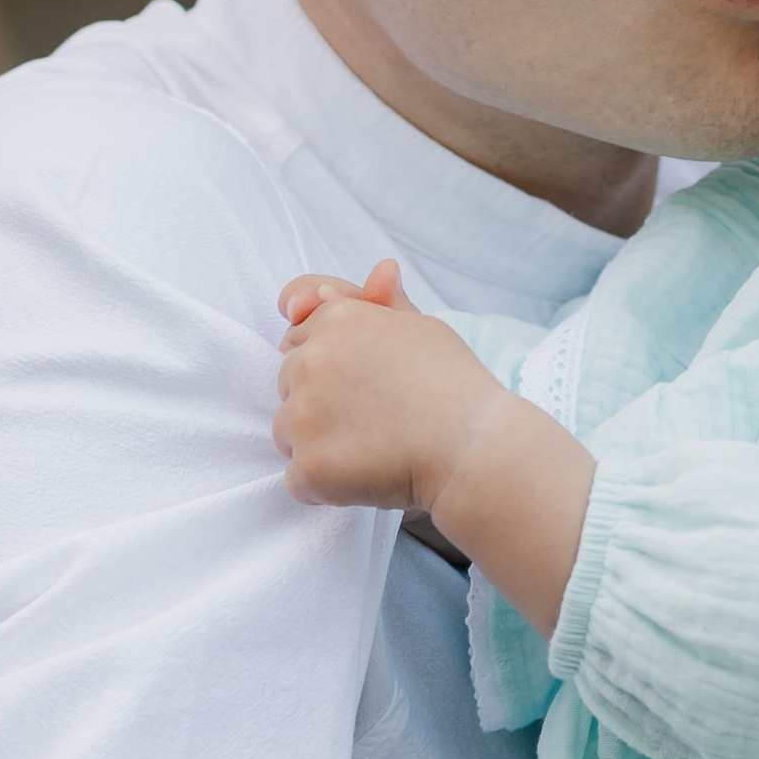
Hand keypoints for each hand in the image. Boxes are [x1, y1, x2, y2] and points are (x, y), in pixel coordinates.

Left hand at [274, 261, 507, 513]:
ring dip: (317, 446)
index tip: (364, 388)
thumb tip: (378, 270)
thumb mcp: (423, 329)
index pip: (298, 342)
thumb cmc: (457, 388)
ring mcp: (305, 415)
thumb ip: (385, 306)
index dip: (331, 370)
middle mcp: (312, 360)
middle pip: (288, 387)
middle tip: (373, 420)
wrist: (472, 449)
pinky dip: (326, 487)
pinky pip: (299, 480)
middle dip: (318, 405)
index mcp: (337, 320)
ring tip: (371, 450)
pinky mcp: (309, 465)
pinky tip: (366, 477)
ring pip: (286, 434)